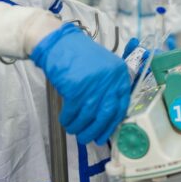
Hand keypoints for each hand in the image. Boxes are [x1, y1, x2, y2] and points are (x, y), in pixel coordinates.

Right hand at [30, 23, 130, 144]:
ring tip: (73, 130)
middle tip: (87, 138)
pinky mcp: (77, 88)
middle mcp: (110, 80)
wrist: (59, 43)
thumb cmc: (79, 56)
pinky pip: (73, 111)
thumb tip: (105, 119)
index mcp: (120, 74)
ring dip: (79, 127)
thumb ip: (107, 89)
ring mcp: (94, 84)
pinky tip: (65, 120)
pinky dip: (68, 119)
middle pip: (106, 114)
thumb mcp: (102, 68)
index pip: (121, 105)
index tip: (105, 134)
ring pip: (88, 116)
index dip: (112, 123)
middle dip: (96, 130)